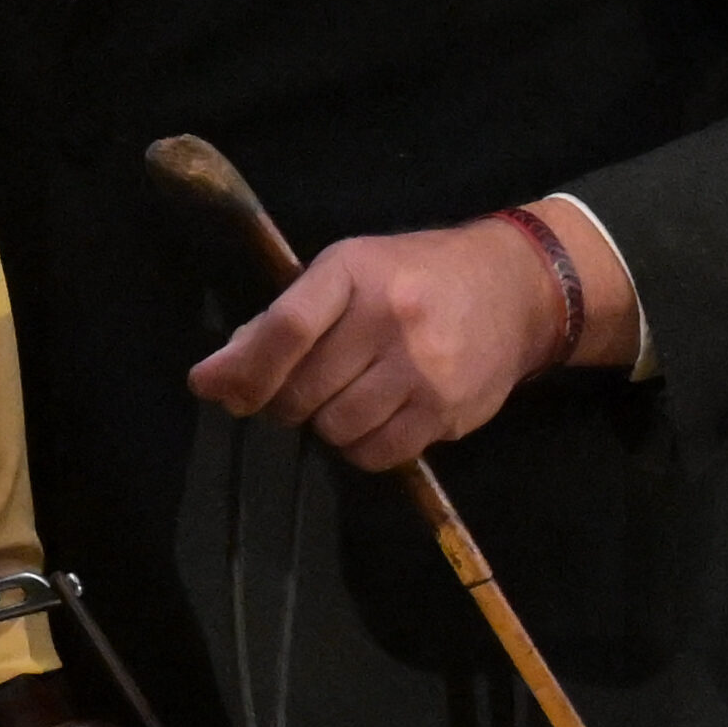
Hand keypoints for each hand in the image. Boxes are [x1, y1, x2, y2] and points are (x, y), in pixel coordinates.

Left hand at [189, 212, 601, 469]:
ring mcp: (423, 369)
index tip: (211, 387)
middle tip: (296, 391)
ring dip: (324, 425)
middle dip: (283, 401)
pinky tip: (371, 421)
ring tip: (342, 400)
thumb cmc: (413, 277)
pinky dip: (360, 448)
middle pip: (303, 389)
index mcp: (354, 273)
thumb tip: (215, 377)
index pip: (287, 327)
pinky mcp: (448, 411)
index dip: (243, 367)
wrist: (516, 289)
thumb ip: (282, 319)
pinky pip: (376, 454)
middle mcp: (390, 319)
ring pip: (336, 428)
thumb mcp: (348, 272)